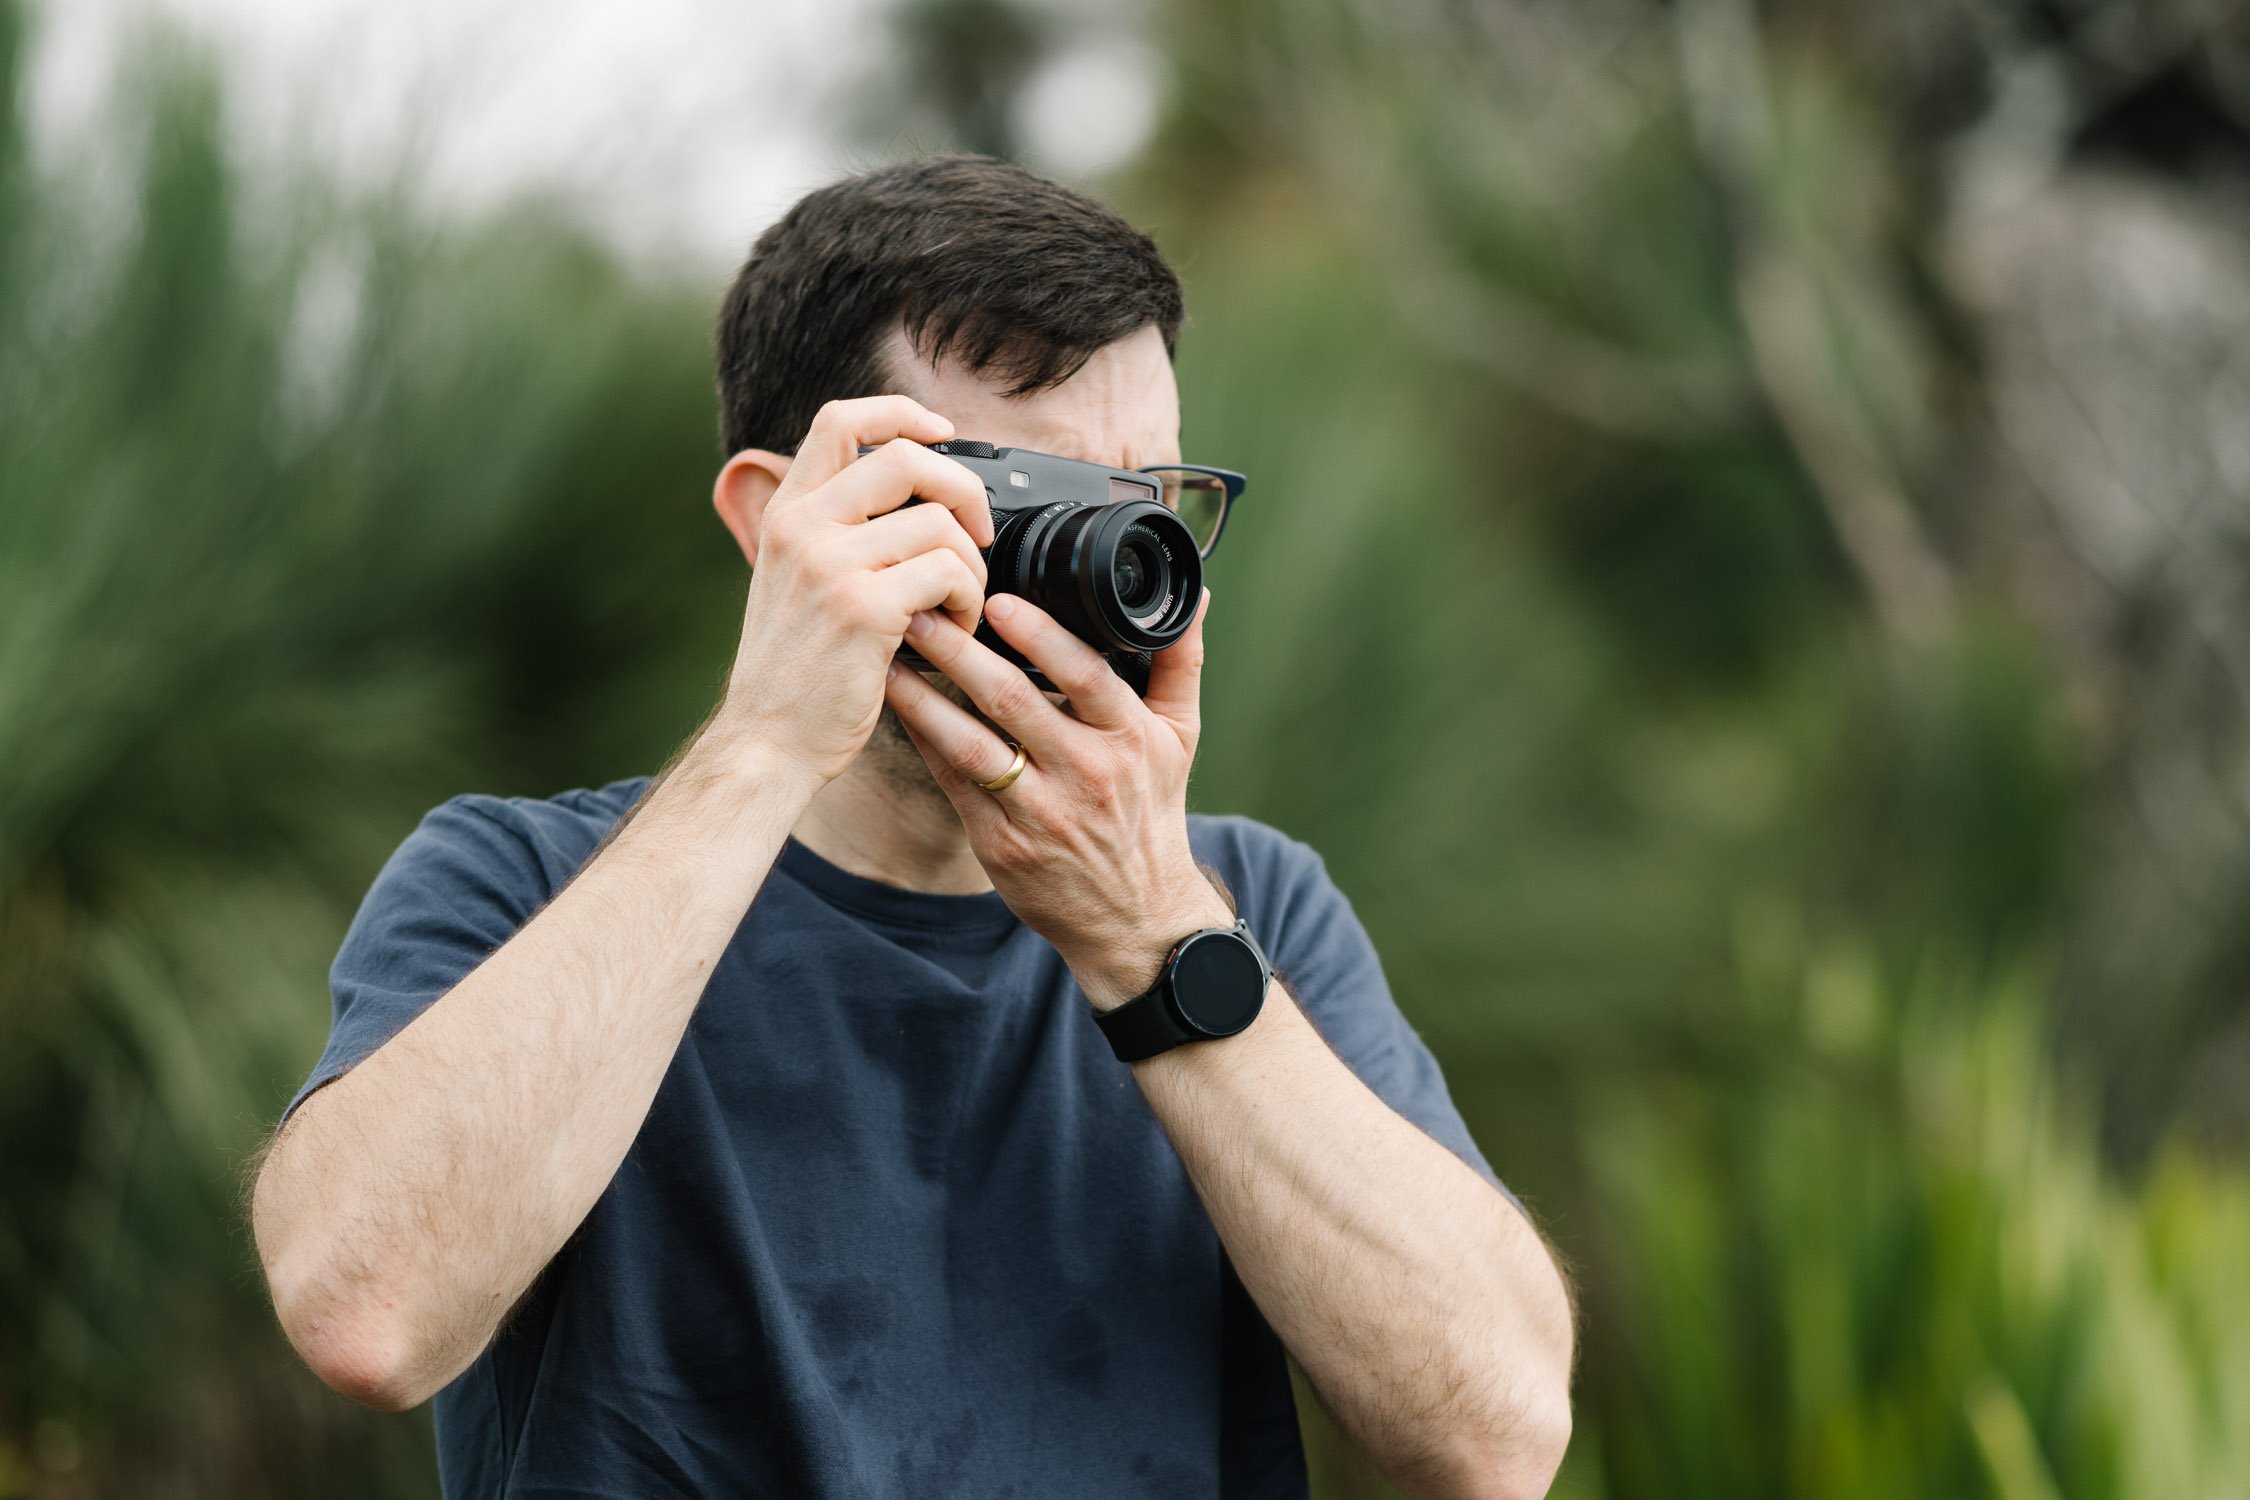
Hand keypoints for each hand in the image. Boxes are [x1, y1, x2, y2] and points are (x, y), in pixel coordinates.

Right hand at [720, 396, 994, 786]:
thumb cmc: (794, 674)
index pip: (841, 419)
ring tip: (959, 606)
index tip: (944, 433)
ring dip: (971, 567)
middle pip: (906, 457)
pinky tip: (953, 629)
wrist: (768, 742)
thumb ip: (836, 534)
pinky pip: (948, 573)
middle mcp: (802, 527)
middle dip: (963, 490)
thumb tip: (912, 502)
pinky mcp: (863, 607)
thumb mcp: (795, 583)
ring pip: (940, 524)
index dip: (902, 412)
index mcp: (786, 513)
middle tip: (978, 536)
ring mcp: (830, 564)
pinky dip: (968, 601)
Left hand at [881, 589, 1233, 1008]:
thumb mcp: (1180, 738)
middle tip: (920, 610)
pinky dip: (924, 741)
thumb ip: (1180, 662)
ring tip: (889, 657)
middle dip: (960, 651)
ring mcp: (1040, 813)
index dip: (1039, 636)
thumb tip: (1195, 595)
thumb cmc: (1151, 813)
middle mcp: (1086, 774)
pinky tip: (899, 707)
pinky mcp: (1001, 845)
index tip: (997, 600)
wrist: (1137, 918)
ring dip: (923, 698)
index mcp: (1129, 739)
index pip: (1084, 675)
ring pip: (972, 745)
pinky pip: (954, 782)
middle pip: (1013, 702)